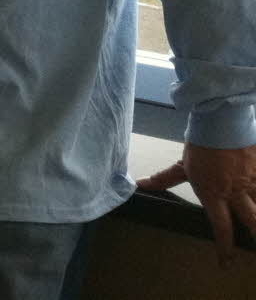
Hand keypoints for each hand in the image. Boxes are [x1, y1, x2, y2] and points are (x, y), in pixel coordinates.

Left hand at [137, 143, 255, 264]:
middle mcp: (235, 193)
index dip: (223, 246)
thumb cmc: (200, 145)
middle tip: (252, 250)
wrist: (222, 123)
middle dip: (254, 237)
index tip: (225, 262)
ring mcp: (252, 183)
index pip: (220, 226)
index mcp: (214, 193)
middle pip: (251, 222)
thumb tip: (140, 184)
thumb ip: (164, 179)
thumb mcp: (183, 166)